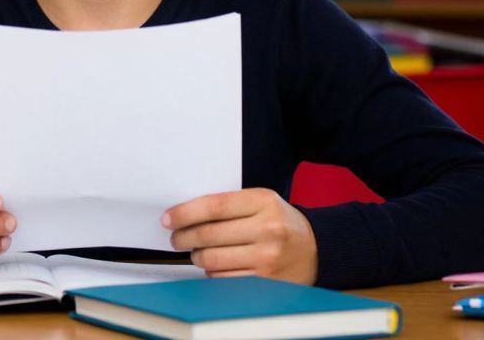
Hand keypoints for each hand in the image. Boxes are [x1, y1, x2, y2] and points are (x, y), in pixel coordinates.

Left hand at [162, 188, 317, 284]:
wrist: (315, 250)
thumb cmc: (279, 222)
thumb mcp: (261, 202)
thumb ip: (229, 205)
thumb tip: (184, 215)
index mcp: (264, 202)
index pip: (213, 206)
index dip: (185, 213)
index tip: (168, 219)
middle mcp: (268, 229)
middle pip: (208, 235)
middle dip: (183, 237)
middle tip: (176, 238)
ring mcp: (267, 258)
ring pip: (211, 259)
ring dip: (196, 256)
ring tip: (197, 251)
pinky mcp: (264, 281)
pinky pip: (222, 278)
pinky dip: (212, 272)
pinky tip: (216, 264)